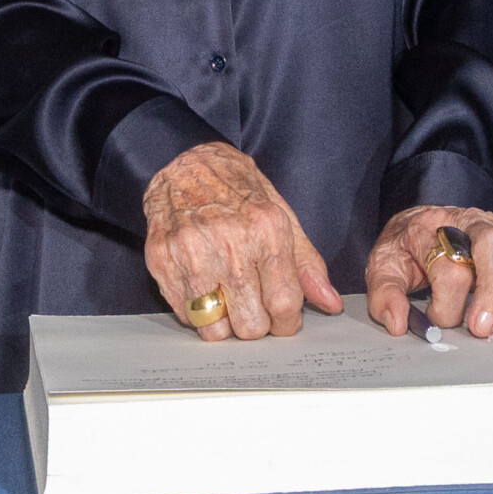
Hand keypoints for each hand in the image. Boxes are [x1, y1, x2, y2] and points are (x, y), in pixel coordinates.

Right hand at [142, 143, 344, 340]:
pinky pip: (185, 315)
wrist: (186, 164)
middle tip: (253, 306)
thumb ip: (307, 264)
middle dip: (257, 324)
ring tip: (227, 298)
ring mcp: (192, 253)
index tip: (284, 321)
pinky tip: (204, 287)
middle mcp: (229, 243)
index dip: (288, 323)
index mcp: (266, 230)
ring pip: (215, 329)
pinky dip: (197, 311)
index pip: (284, 304)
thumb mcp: (282, 218)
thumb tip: (330, 302)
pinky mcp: (162, 261)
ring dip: (225, 322)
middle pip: (251, 325)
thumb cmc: (237, 191)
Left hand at [364, 205, 492, 338]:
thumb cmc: (408, 249)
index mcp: (435, 225)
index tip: (435, 321)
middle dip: (492, 290)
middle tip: (483, 328)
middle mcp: (473, 222)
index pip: (449, 261)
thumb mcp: (384, 265)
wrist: (423, 224)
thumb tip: (398, 322)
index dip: (444, 299)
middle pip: (492, 245)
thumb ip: (385, 293)